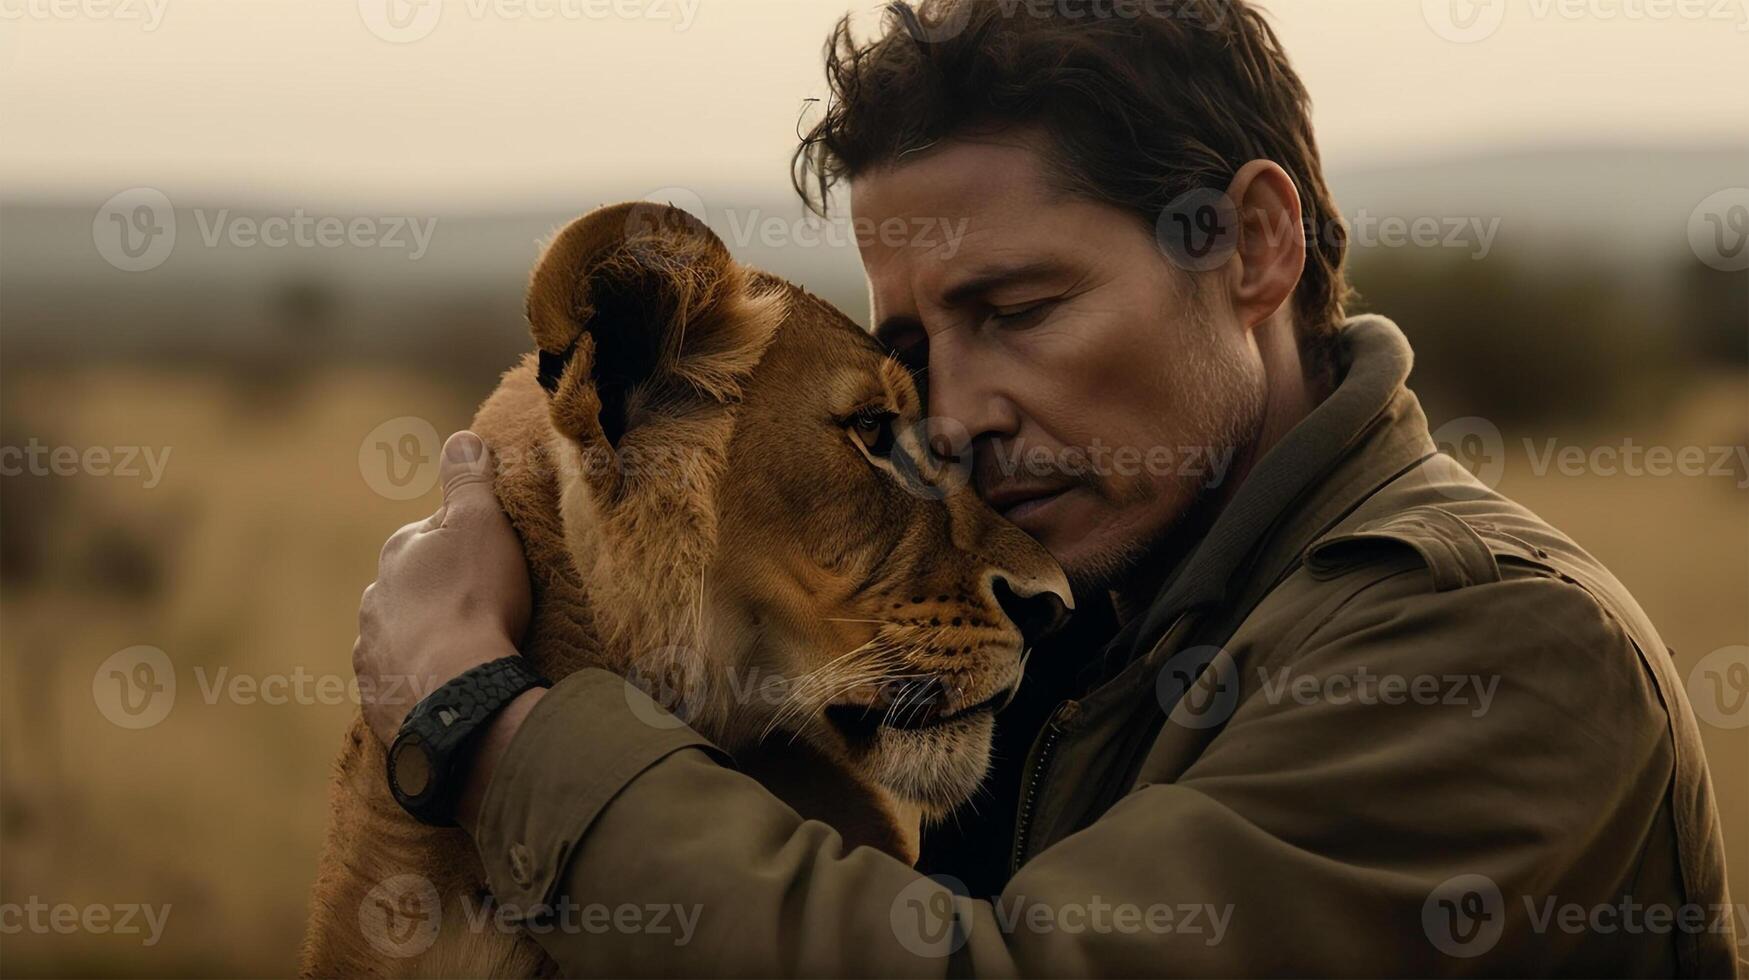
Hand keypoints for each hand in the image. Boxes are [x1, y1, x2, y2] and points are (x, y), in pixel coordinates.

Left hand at [354, 430, 532, 745]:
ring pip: (401, 637)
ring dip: (427, 643)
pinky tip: (448, 689)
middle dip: (439, 598)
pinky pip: (400, 683)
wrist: (456, 689)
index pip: (432, 539)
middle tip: (486, 613)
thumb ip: (468, 479)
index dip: (466, 550)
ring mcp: (372, 651)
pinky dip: (420, 683)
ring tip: (469, 657)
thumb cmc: (475, 599)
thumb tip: (460, 438)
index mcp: (398, 553)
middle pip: (412, 590)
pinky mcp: (378, 697)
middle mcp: (375, 598)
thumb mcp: (482, 522)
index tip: (495, 566)